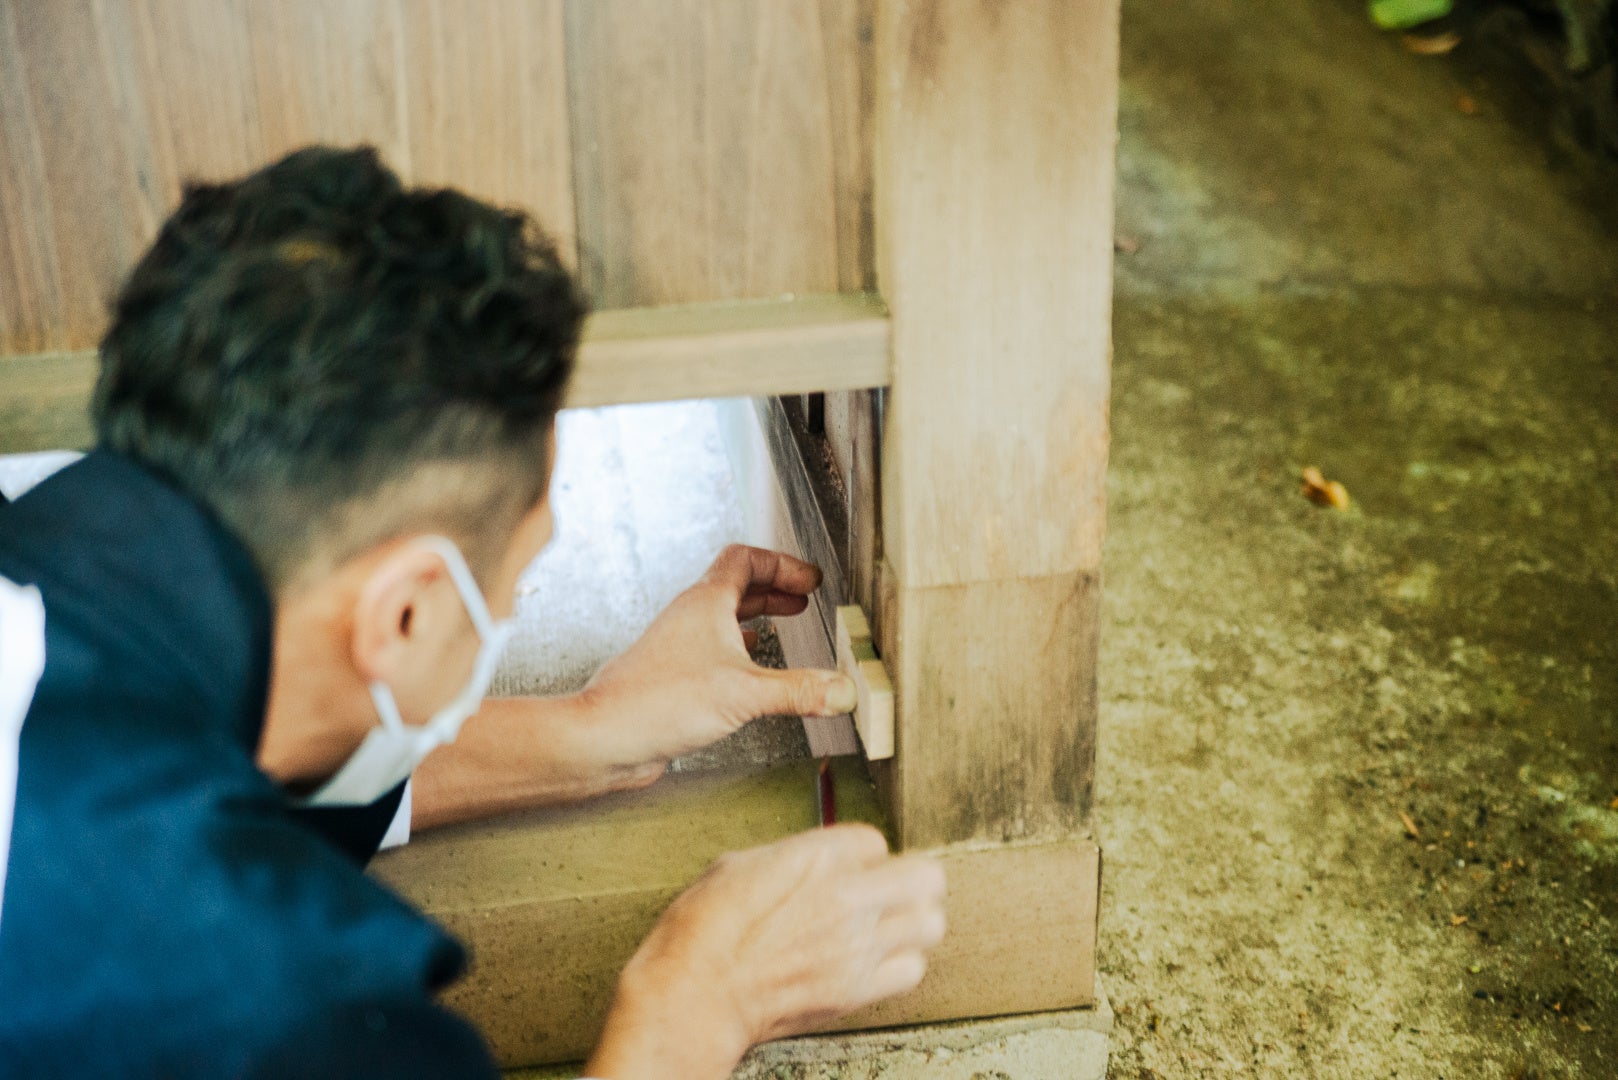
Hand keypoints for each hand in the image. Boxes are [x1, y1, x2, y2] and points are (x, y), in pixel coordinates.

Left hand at [579, 545, 857, 772]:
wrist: (606, 735)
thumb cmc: (658, 701)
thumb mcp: (745, 693)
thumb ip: (799, 691)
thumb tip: (842, 690)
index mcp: (706, 603)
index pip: (746, 560)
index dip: (782, 564)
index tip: (809, 578)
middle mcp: (691, 619)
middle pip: (736, 587)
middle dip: (774, 589)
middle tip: (803, 597)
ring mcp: (679, 647)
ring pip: (723, 619)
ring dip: (756, 618)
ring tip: (784, 624)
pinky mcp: (674, 677)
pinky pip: (714, 652)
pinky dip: (739, 653)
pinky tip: (751, 671)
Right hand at [586, 825, 946, 1078]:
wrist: (695, 994)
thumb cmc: (703, 930)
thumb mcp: (739, 864)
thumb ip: (793, 857)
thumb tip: (816, 859)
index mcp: (815, 858)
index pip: (875, 840)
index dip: (861, 853)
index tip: (848, 865)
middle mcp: (847, 898)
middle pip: (927, 877)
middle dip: (910, 880)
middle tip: (889, 890)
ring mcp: (857, 947)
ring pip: (930, 925)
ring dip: (913, 922)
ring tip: (888, 926)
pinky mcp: (857, 990)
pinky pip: (912, 970)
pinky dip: (901, 964)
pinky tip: (875, 961)